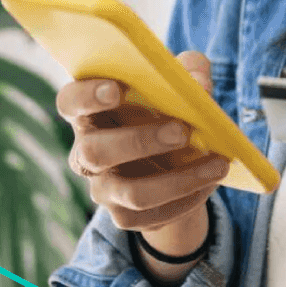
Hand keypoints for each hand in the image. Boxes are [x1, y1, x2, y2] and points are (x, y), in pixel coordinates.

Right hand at [54, 50, 227, 262]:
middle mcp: (86, 151)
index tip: (116, 89)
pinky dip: (188, 199)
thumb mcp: (180, 84)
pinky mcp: (124, 216)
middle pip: (96, 151)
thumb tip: (199, 81)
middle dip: (140, 141)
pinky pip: (153, 215)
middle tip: (183, 130)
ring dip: (177, 179)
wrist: (175, 163)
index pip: (69, 102)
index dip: (86, 96)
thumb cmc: (168, 110)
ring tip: (216, 163)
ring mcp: (102, 188)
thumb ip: (189, 71)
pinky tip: (211, 182)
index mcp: (90, 111)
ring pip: (130, 192)